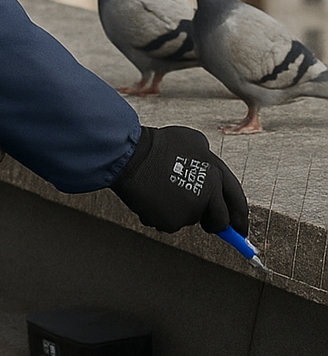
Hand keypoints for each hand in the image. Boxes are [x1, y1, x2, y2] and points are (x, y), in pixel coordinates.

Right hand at [110, 125, 248, 234]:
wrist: (129, 157)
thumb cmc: (158, 144)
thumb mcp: (194, 141)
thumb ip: (209, 161)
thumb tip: (212, 173)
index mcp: (216, 175)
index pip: (237, 202)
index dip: (240, 218)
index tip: (241, 230)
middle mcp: (207, 196)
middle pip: (219, 221)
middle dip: (213, 224)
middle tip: (206, 222)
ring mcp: (189, 211)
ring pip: (190, 219)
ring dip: (180, 212)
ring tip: (162, 192)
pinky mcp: (171, 222)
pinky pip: (169, 223)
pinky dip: (161, 215)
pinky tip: (150, 199)